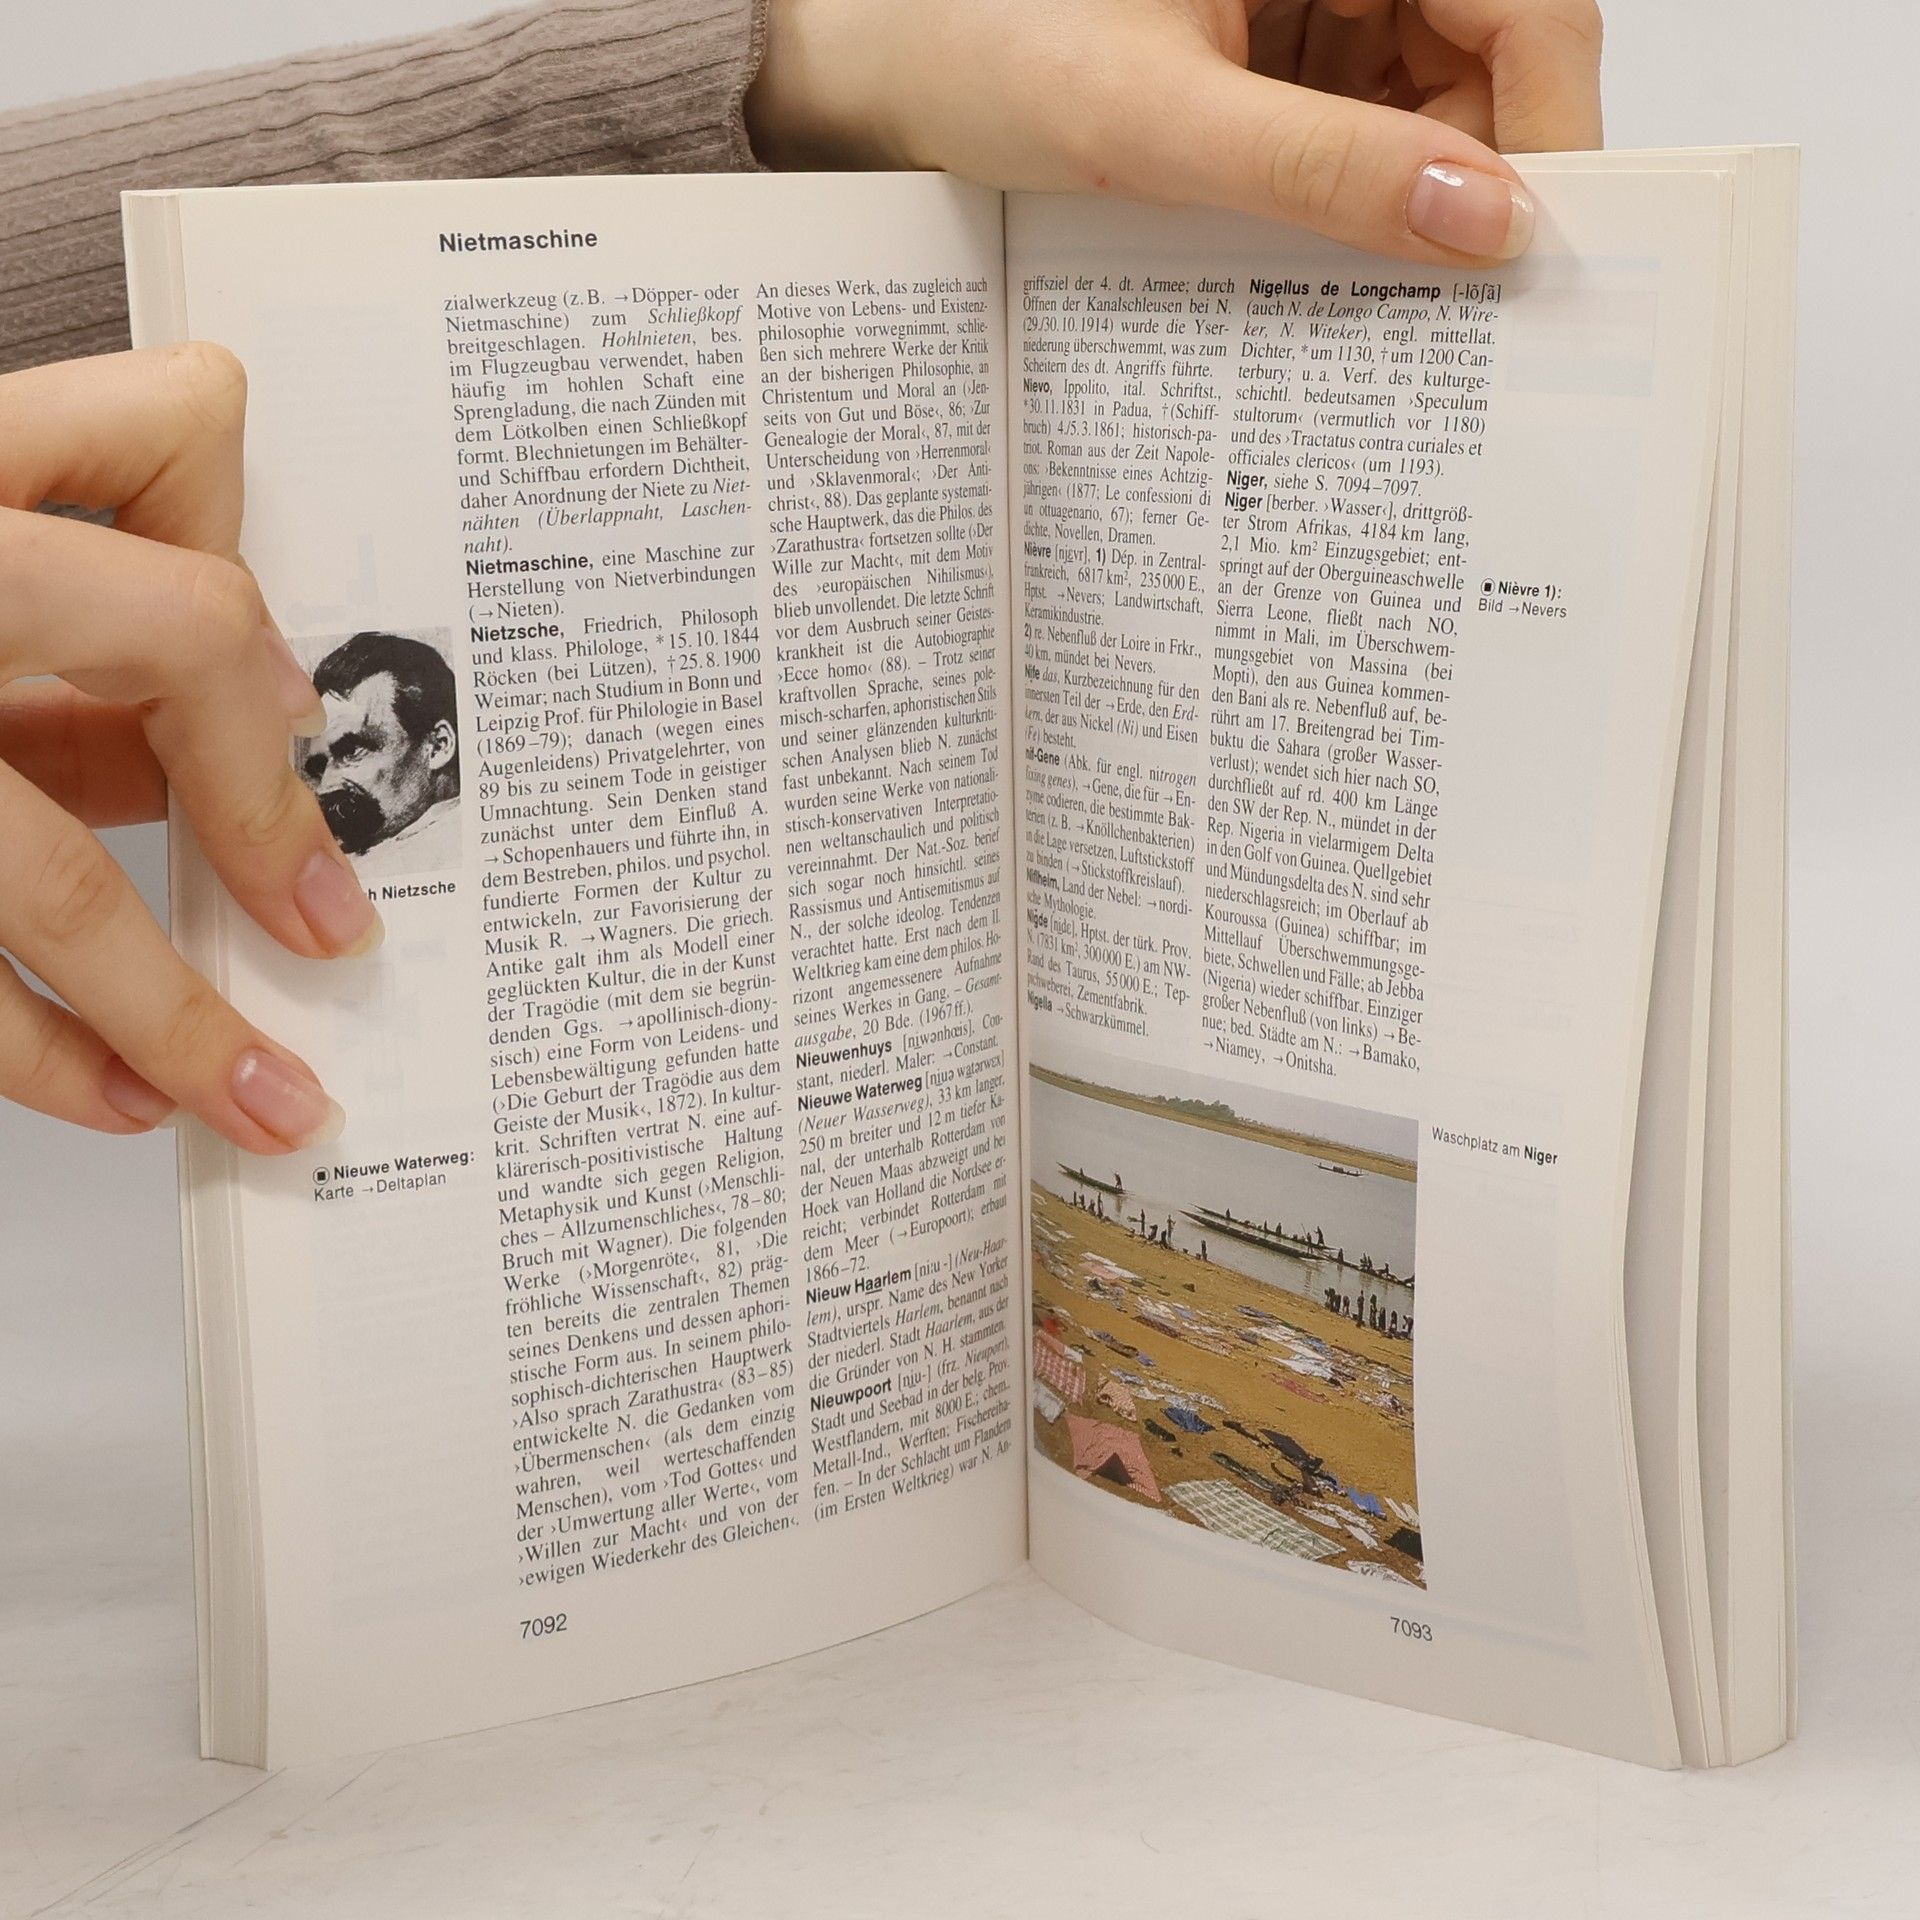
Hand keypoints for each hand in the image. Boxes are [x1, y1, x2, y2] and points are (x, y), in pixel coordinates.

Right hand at [0, 346, 379, 1152]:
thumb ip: (65, 600)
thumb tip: (252, 707)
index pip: (169, 431)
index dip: (251, 563)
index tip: (293, 703)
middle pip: (167, 635)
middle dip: (268, 807)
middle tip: (335, 931)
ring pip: (45, 875)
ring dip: (173, 1013)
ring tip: (259, 1097)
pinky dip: (40, 1054)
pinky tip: (110, 1095)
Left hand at [749, 0, 1602, 262]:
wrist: (888, 74)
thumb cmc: (986, 45)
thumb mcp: (1157, 121)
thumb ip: (1320, 169)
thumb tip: (1480, 220)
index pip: (1524, 4)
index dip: (1555, 129)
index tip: (1541, 252)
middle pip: (1491, 65)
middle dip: (1480, 187)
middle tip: (1466, 318)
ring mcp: (1322, 11)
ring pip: (1434, 115)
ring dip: (1414, 212)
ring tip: (1377, 304)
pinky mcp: (1286, 69)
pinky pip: (1362, 140)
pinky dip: (1357, 212)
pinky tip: (1327, 271)